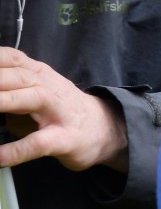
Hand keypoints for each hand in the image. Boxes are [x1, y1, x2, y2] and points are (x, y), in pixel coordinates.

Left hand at [0, 48, 128, 173]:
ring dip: (4, 101)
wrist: (104, 129)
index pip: (10, 58)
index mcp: (38, 74)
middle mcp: (49, 87)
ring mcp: (59, 112)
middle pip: (17, 76)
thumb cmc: (60, 110)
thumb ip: (7, 88)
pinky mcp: (65, 139)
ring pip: (32, 99)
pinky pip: (39, 143)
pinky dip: (17, 150)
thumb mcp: (33, 90)